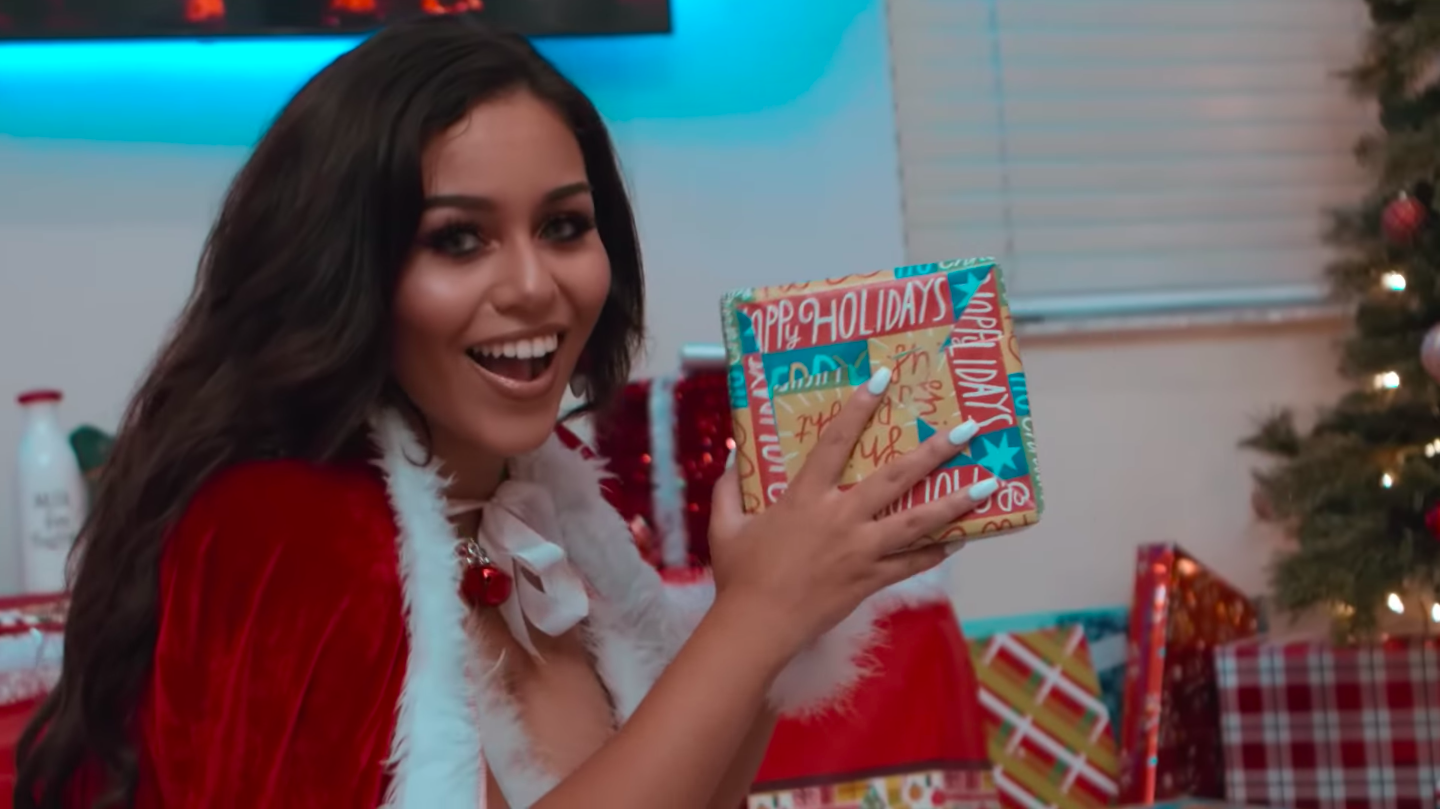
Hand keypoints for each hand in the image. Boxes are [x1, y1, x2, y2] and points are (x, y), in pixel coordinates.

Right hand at [707, 366, 996, 658]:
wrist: (757, 628)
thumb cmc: (739, 575)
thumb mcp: (725, 526)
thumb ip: (728, 489)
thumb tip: (732, 457)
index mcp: (806, 498)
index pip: (835, 442)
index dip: (859, 407)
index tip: (883, 378)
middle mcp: (841, 518)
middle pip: (896, 477)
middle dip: (934, 451)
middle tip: (967, 429)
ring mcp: (861, 550)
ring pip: (917, 521)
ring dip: (955, 502)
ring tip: (988, 484)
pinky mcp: (870, 580)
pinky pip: (912, 563)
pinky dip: (937, 551)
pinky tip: (960, 539)